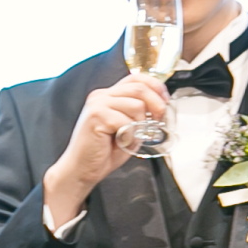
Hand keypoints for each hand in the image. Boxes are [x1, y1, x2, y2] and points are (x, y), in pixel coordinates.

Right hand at [44, 73, 171, 226]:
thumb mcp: (128, 128)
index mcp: (108, 95)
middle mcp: (101, 96)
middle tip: (157, 121)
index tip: (165, 100)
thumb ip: (140, 114)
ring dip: (140, 125)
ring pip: (136, 105)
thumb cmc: (104, 152)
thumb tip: (161, 105)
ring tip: (129, 137)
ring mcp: (97, 105)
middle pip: (139, 88)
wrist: (82, 169)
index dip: (155, 86)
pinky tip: (120, 142)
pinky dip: (130, 136)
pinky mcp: (96, 116)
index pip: (136, 78)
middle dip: (156, 105)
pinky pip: (126, 122)